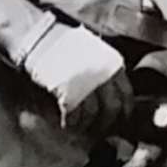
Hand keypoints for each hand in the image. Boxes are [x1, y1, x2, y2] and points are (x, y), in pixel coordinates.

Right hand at [15, 14, 130, 138]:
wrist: (39, 36)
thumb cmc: (65, 45)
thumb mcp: (94, 52)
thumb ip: (107, 71)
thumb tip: (114, 97)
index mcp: (111, 63)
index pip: (127, 96)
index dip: (124, 113)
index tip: (119, 122)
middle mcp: (102, 73)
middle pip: (112, 109)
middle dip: (106, 124)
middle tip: (99, 131)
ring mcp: (85, 83)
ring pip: (93, 114)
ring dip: (87, 125)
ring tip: (80, 127)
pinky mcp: (66, 90)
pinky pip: (74, 115)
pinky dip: (71, 123)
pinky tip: (67, 123)